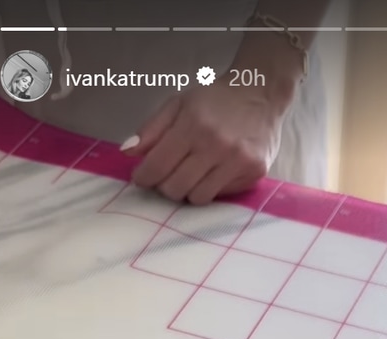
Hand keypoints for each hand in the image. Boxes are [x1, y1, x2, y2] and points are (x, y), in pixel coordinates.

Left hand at [123, 78, 288, 203]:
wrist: (260, 91)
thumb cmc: (215, 99)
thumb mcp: (179, 104)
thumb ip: (151, 129)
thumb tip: (127, 153)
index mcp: (193, 125)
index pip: (158, 166)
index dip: (144, 177)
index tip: (142, 177)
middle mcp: (217, 145)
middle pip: (176, 188)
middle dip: (165, 185)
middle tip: (169, 174)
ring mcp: (238, 162)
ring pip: (199, 198)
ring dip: (189, 190)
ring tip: (191, 175)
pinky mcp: (254, 173)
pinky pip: (222, 195)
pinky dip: (212, 187)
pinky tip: (215, 171)